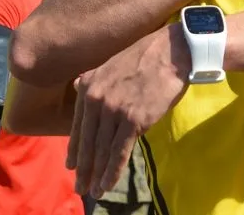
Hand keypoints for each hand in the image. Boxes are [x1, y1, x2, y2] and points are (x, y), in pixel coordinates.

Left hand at [67, 25, 188, 197]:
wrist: (172, 52)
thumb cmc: (146, 57)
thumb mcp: (111, 63)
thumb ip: (93, 78)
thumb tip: (77, 85)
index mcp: (89, 85)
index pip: (78, 125)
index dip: (75, 148)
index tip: (72, 165)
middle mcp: (96, 99)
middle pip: (87, 141)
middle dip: (83, 167)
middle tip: (79, 186)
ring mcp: (113, 110)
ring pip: (101, 149)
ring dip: (96, 174)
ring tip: (93, 190)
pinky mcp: (132, 120)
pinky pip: (119, 152)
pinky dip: (112, 171)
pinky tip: (107, 184)